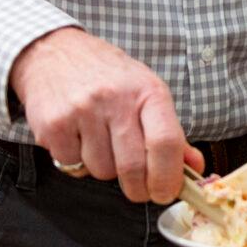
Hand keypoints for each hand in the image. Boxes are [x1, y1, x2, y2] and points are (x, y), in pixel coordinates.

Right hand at [11, 26, 201, 203]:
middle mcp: (115, 99)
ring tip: (100, 142)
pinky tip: (77, 137)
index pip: (166, 143)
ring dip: (104, 169)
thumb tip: (193, 168)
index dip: (168, 178)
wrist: (54, 53)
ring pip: (101, 171)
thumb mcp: (146, 92)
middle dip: (138, 188)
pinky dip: (76, 161)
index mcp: (148, 91)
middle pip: (133, 166)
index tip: (165, 193)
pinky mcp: (53, 124)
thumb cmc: (108, 77)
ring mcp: (82, 111)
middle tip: (138, 189)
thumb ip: (170, 133)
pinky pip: (72, 165)